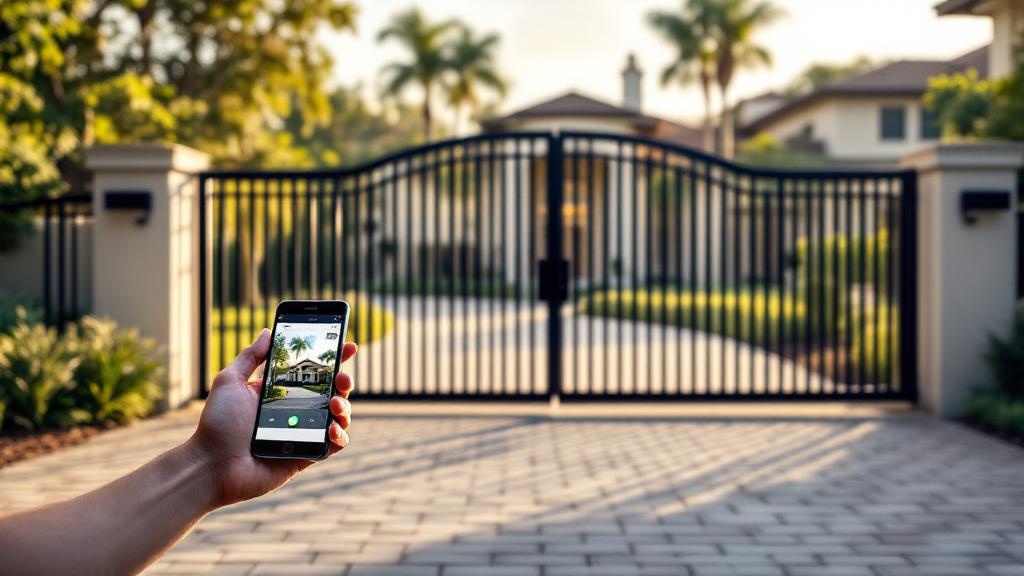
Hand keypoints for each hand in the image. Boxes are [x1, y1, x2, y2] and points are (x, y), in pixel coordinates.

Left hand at [187, 329, 356, 506]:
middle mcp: (295, 411)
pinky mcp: (307, 456)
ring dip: (345, 406)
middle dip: (344, 381)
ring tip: (335, 403)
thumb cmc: (217, 424)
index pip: (312, 372)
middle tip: (342, 378)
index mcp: (279, 392)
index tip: (348, 346)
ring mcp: (303, 434)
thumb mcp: (230, 381)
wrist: (212, 466)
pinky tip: (332, 428)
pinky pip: (334, 445)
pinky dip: (340, 435)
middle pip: (331, 392)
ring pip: (338, 417)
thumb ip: (250, 356)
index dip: (333, 359)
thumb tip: (268, 331)